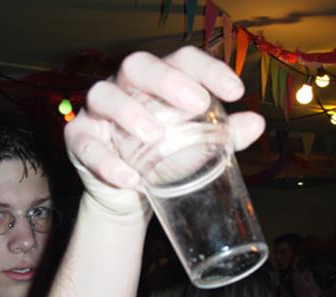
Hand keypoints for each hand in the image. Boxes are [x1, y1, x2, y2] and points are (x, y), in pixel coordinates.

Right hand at [64, 46, 264, 219]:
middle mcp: (127, 88)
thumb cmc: (166, 162)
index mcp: (159, 83)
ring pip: (104, 95)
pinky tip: (130, 178)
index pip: (182, 60)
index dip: (209, 69)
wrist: (131, 198)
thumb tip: (256, 123)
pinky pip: (85, 144)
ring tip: (155, 136)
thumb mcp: (198, 149)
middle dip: (167, 80)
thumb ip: (225, 136)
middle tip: (196, 104)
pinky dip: (106, 161)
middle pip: (139, 66)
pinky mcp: (79, 140)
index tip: (236, 91)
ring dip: (130, 112)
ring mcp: (99, 112)